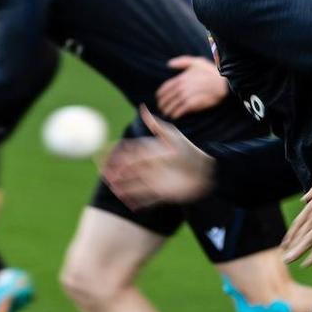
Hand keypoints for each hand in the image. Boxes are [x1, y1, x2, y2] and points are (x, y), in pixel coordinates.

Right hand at [100, 105, 214, 209]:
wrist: (207, 170)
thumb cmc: (191, 150)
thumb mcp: (174, 136)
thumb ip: (156, 126)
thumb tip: (142, 108)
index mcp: (151, 153)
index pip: (129, 154)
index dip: (116, 155)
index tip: (104, 155)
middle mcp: (151, 167)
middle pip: (128, 171)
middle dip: (115, 172)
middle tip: (104, 175)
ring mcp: (156, 180)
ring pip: (134, 185)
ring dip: (123, 188)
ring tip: (113, 189)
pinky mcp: (163, 193)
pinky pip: (147, 199)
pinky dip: (138, 201)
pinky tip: (129, 204)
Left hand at [155, 56, 229, 119]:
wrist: (223, 84)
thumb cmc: (211, 72)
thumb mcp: (197, 62)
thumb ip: (182, 61)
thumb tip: (169, 64)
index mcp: (181, 78)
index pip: (166, 87)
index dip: (160, 94)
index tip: (159, 98)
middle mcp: (182, 87)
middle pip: (167, 98)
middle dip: (162, 104)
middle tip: (161, 108)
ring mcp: (186, 96)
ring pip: (172, 105)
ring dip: (168, 110)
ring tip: (166, 114)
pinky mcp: (192, 104)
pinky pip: (180, 111)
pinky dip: (175, 114)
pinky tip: (174, 116)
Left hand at [281, 173, 311, 267]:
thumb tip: (304, 199)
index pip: (298, 223)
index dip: (291, 235)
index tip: (285, 243)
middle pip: (300, 235)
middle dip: (291, 247)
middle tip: (285, 257)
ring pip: (306, 243)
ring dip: (296, 253)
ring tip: (289, 261)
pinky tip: (306, 264)